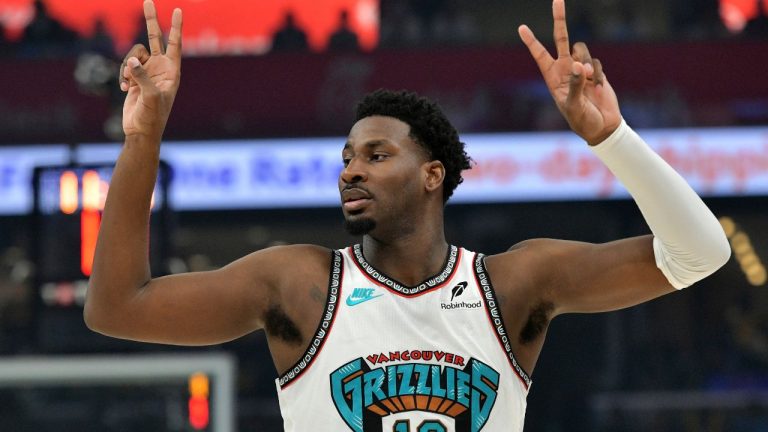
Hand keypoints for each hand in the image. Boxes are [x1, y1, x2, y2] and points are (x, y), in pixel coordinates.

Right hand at [120, 1, 181, 138]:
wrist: (140, 131)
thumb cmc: (152, 117)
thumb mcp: (150, 96)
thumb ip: (142, 76)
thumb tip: (132, 61)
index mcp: (172, 72)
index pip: (175, 44)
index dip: (176, 27)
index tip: (178, 10)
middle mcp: (161, 69)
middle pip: (155, 38)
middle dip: (151, 21)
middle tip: (148, 0)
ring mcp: (147, 72)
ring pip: (134, 54)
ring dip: (128, 65)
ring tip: (128, 81)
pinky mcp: (135, 78)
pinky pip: (126, 66)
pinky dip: (123, 75)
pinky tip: (124, 89)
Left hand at [519, 0, 620, 145]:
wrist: (601, 126)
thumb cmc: (582, 120)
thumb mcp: (574, 106)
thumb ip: (575, 85)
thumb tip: (578, 66)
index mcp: (552, 78)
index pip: (539, 55)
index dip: (531, 42)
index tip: (521, 28)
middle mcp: (565, 69)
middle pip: (561, 38)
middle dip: (559, 19)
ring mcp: (580, 68)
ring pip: (582, 50)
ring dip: (586, 64)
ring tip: (589, 84)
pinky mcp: (595, 70)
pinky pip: (596, 63)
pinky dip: (598, 75)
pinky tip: (598, 89)